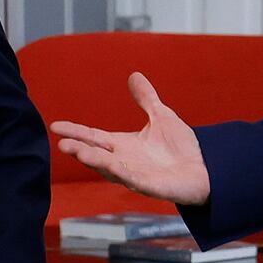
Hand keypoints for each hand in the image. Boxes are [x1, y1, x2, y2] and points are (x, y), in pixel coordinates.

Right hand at [49, 72, 211, 205]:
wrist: (206, 170)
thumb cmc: (182, 149)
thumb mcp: (162, 117)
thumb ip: (146, 99)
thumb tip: (134, 75)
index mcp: (124, 145)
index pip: (94, 137)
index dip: (76, 131)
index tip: (56, 126)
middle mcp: (125, 161)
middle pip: (96, 154)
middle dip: (79, 149)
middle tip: (61, 143)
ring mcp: (136, 175)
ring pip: (110, 169)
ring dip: (94, 161)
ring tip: (78, 152)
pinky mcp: (151, 186)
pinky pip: (134, 180)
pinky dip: (122, 173)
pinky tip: (111, 166)